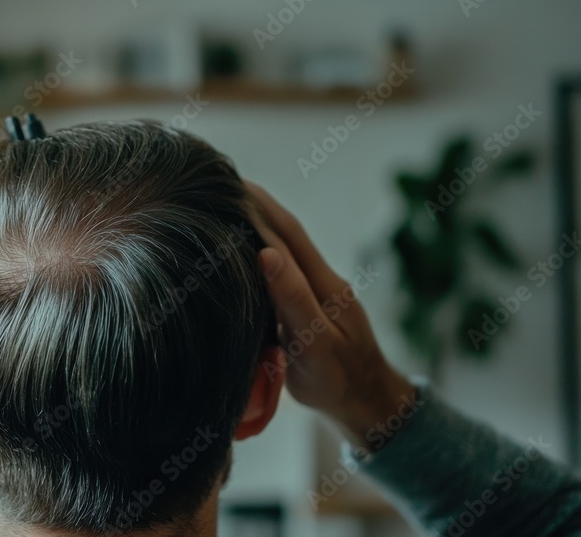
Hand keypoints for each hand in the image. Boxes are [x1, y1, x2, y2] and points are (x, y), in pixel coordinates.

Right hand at [244, 181, 416, 446]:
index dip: (256, 205)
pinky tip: (242, 246)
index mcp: (322, 284)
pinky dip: (259, 248)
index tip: (227, 182)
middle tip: (218, 180)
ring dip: (256, 221)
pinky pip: (281, 267)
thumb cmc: (338, 381)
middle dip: (254, 203)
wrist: (367, 404)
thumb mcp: (315, 344)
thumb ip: (292, 298)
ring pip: (283, 246)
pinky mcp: (308, 305)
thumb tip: (265, 251)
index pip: (284, 232)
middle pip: (284, 230)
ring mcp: (316, 291)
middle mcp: (320, 279)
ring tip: (225, 203)